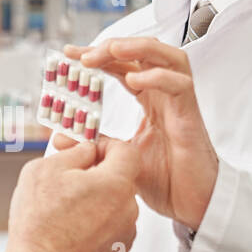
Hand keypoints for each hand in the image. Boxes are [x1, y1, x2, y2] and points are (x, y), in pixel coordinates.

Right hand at [0, 137, 140, 251]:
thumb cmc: (38, 225)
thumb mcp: (46, 169)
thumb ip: (75, 152)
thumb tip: (86, 151)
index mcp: (115, 184)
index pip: (126, 151)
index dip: (106, 146)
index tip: (91, 150)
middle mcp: (127, 209)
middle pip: (120, 179)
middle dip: (97, 176)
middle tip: (68, 182)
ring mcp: (125, 233)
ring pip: (115, 204)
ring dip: (96, 201)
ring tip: (65, 211)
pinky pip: (112, 227)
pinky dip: (96, 224)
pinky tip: (71, 229)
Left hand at [66, 37, 218, 228]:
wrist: (191, 204)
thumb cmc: (166, 180)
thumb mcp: (120, 158)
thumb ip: (95, 143)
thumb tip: (60, 137)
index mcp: (150, 100)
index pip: (123, 65)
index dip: (98, 55)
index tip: (69, 54)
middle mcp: (165, 95)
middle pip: (144, 52)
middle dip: (112, 47)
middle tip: (83, 55)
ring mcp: (180, 102)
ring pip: (169, 57)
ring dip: (139, 48)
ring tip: (111, 51)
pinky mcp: (190, 116)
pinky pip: (179, 85)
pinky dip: (157, 77)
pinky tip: (134, 79)